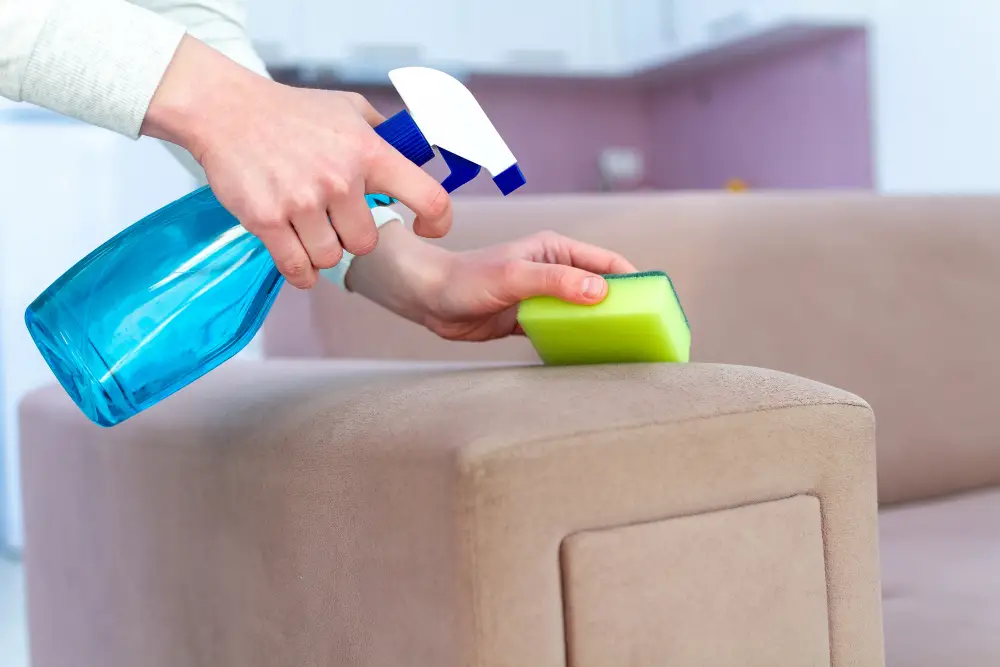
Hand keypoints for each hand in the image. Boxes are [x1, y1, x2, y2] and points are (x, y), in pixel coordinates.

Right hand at [142, 37, 451, 288]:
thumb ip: (385, 135)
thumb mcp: (349, 109)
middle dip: (352, 236)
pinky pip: (296, 268)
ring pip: (330, 258)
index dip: (437, 221)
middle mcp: (340, 179)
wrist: (225, 110)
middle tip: (335, 219)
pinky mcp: (266, 220)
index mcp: (369, 152)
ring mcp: (302, 202)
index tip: (426, 228)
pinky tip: (298, 259)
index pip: (429, 198)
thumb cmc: (290, 111)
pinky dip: (299, 271)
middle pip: (366, 243)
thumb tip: (418, 154)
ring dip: (322, 250)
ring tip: (310, 230)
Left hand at [346, 224, 636, 341]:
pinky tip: (587, 358)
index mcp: (556, 250)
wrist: (428, 299)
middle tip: (644, 335)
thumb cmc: (467, 280)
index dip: (634, 281)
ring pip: (581, 312)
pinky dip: (575, 341)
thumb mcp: (514, 277)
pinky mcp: (528, 319)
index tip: (656, 304)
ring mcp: (542, 296)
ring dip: (598, 327)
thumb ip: (556, 283)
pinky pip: (561, 330)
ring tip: (623, 350)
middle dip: (621, 308)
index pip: (607, 263)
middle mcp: (553, 271)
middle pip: (599, 289)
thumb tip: (602, 292)